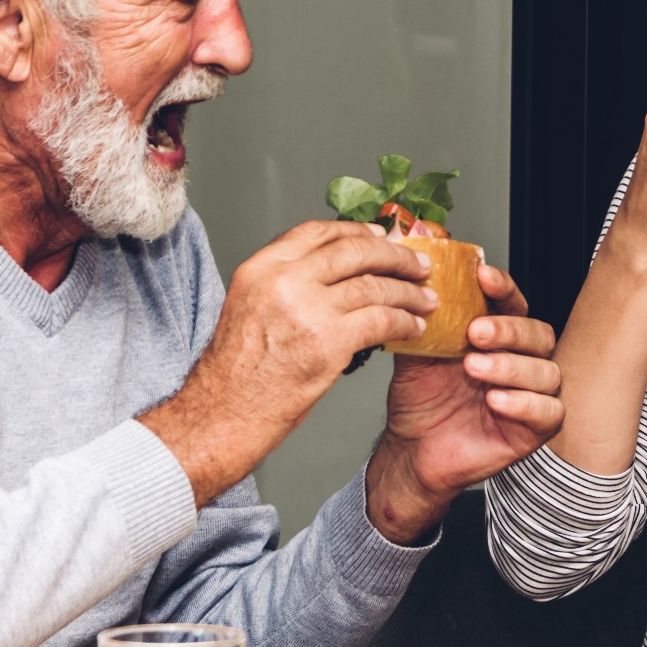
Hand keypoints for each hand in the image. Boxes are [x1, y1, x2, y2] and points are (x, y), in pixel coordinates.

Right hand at [141, 221, 433, 503]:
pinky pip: (380, 320)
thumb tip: (334, 276)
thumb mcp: (250, 308)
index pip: (318, 232)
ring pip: (374, 285)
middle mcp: (283, 281)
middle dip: (394, 255)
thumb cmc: (235, 374)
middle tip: (418, 263)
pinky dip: (404, 322)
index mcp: (261, 268)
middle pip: (353, 250)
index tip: (380, 235)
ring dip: (408, 292)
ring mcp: (306, 310)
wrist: (220, 416)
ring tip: (426, 299)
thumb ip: (286, 285)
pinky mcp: (327, 343)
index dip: (357, 230)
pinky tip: (414, 328)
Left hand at [364, 263, 562, 543]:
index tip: (482, 277)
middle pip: (538, 334)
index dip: (502, 288)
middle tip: (475, 332)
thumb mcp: (418, 350)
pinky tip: (495, 401)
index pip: (513, 303)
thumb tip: (414, 263)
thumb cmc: (421, 399)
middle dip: (508, 330)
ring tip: (476, 368)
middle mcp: (520, 361)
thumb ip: (423, 311)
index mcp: (498, 336)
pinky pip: (549, 413)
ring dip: (512, 366)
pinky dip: (524, 403)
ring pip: (547, 372)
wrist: (411, 449)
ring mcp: (531, 395)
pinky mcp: (533, 430)